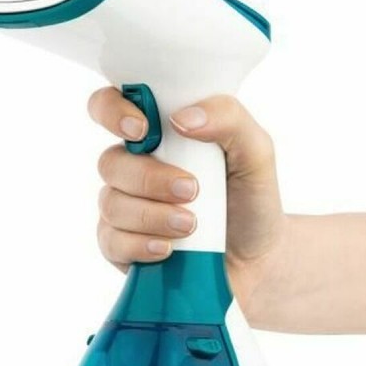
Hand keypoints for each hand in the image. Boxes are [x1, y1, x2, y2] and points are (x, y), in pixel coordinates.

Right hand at [88, 87, 285, 320]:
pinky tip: (168, 249)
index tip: (143, 130)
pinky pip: (111, 242)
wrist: (256, 260)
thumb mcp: (256, 152)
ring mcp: (123, 207)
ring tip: (191, 225)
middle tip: (192, 190)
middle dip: (150, 179)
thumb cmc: (251, 199)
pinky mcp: (120, 246)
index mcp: (158, 133)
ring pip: (112, 204)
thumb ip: (229, 119)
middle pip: (110, 162)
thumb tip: (182, 118)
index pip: (109, 105)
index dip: (113, 111)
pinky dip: (141, 245)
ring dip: (153, 215)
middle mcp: (133, 166)